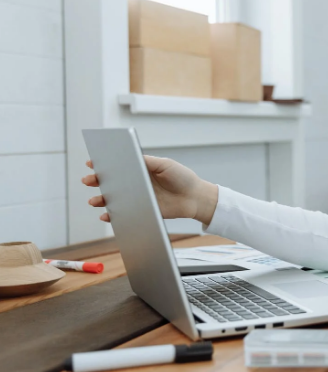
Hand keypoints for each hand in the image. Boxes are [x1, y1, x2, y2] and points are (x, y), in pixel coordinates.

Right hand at [81, 156, 218, 224]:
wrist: (195, 198)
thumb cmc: (182, 178)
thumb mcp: (165, 165)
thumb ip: (148, 162)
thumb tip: (130, 156)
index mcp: (140, 169)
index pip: (118, 165)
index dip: (104, 164)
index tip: (92, 163)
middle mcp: (136, 183)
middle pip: (111, 182)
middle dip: (97, 181)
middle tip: (88, 180)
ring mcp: (137, 198)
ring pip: (114, 199)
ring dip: (101, 200)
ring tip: (94, 201)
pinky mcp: (142, 211)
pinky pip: (123, 214)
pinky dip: (112, 216)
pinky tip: (105, 216)